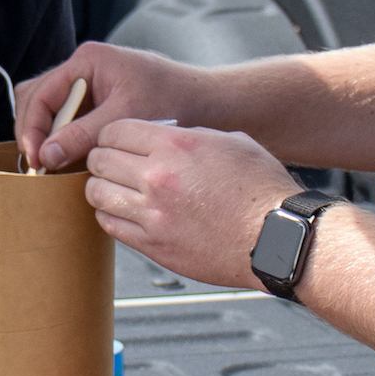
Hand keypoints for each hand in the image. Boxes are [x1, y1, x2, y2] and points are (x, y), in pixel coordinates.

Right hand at [16, 42, 210, 171]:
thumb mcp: (125, 118)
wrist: (208, 103)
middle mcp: (84, 68)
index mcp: (88, 60)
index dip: (32, 128)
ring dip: (46, 136)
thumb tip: (46, 157)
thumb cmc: (174, 101)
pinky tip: (68, 161)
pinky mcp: (99, 101)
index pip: (41, 93)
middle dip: (33, 131)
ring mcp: (90, 85)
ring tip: (49, 165)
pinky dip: (63, 139)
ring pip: (49, 109)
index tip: (35, 158)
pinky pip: (68, 118)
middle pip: (37, 98)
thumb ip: (83, 135)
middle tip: (37, 165)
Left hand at [83, 119, 301, 288]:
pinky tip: (123, 212)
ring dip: (101, 188)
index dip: (110, 134)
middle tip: (109, 164)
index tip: (114, 141)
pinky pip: (111, 225)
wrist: (276, 238)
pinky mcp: (153, 245)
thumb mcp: (230, 143)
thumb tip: (165, 136)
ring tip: (113, 188)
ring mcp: (152, 214)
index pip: (114, 130)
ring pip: (97, 194)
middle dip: (100, 159)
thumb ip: (190, 136)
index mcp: (174, 145)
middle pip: (99, 160)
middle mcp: (157, 178)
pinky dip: (111, 215)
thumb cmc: (261, 188)